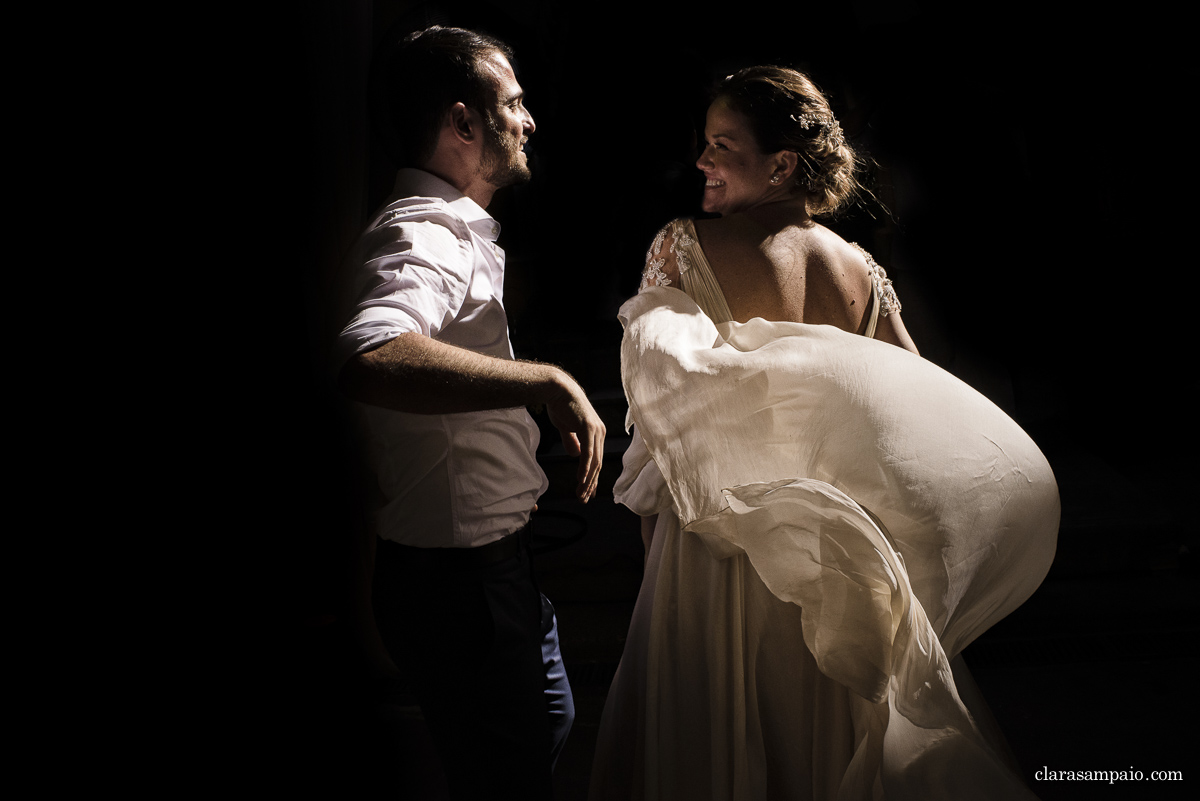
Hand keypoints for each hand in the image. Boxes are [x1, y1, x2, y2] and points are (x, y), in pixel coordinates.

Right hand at [546, 376, 605, 502]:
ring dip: (587, 480)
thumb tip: (575, 455)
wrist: (558, 389)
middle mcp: (600, 433)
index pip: (597, 460)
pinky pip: (588, 453)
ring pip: (594, 461)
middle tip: (583, 499)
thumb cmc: (561, 406)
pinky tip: (582, 479)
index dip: (593, 478)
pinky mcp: (588, 428)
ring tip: (581, 494)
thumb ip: (572, 442)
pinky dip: (585, 467)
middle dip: (590, 484)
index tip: (588, 493)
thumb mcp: (566, 428)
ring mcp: (596, 430)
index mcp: (597, 434)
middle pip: (598, 464)